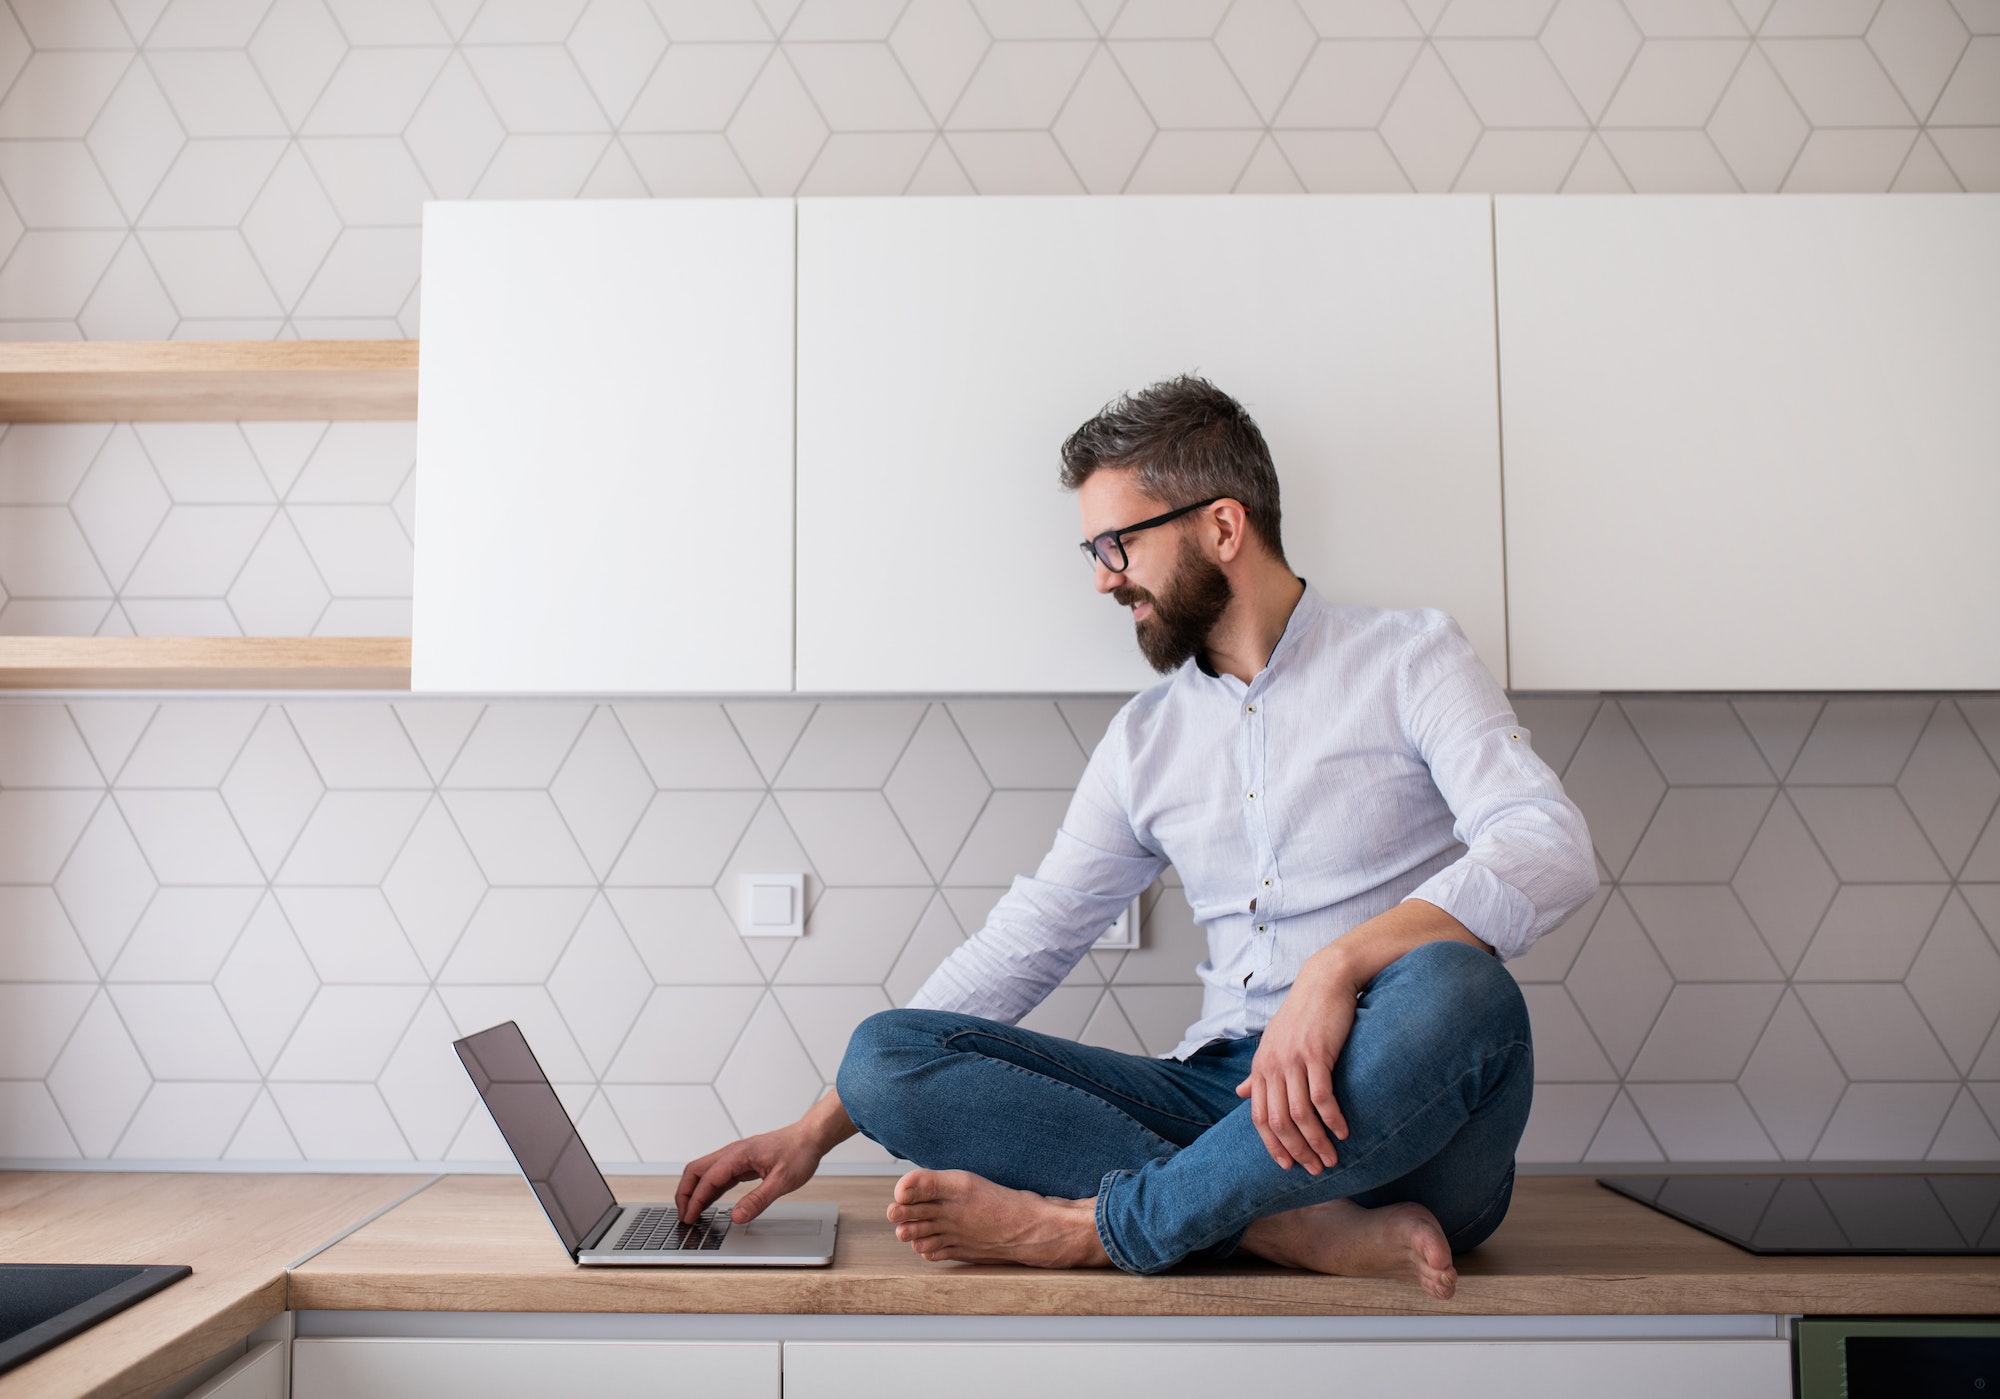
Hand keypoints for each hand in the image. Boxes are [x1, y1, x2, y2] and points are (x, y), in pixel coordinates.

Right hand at [675, 1115, 837, 1224]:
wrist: (810, 1138)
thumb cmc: (799, 1152)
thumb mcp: (782, 1181)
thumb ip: (758, 1200)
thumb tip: (737, 1216)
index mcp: (738, 1154)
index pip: (708, 1179)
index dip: (696, 1201)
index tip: (690, 1218)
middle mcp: (732, 1153)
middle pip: (695, 1171)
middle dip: (685, 1193)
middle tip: (684, 1216)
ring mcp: (735, 1157)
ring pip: (704, 1172)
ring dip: (694, 1191)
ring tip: (692, 1213)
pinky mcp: (741, 1162)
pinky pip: (717, 1176)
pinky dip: (708, 1190)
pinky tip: (708, 1203)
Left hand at [1235, 961, 1355, 1172]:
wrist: (1324, 980)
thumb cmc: (1302, 1014)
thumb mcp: (1273, 1043)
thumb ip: (1259, 1072)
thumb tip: (1242, 1092)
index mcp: (1261, 1067)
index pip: (1259, 1118)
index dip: (1272, 1146)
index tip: (1288, 1166)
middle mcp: (1272, 1066)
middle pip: (1279, 1122)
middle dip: (1297, 1151)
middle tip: (1316, 1169)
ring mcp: (1293, 1060)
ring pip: (1300, 1115)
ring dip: (1317, 1142)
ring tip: (1332, 1159)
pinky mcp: (1317, 1054)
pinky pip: (1322, 1097)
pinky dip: (1332, 1120)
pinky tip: (1344, 1132)